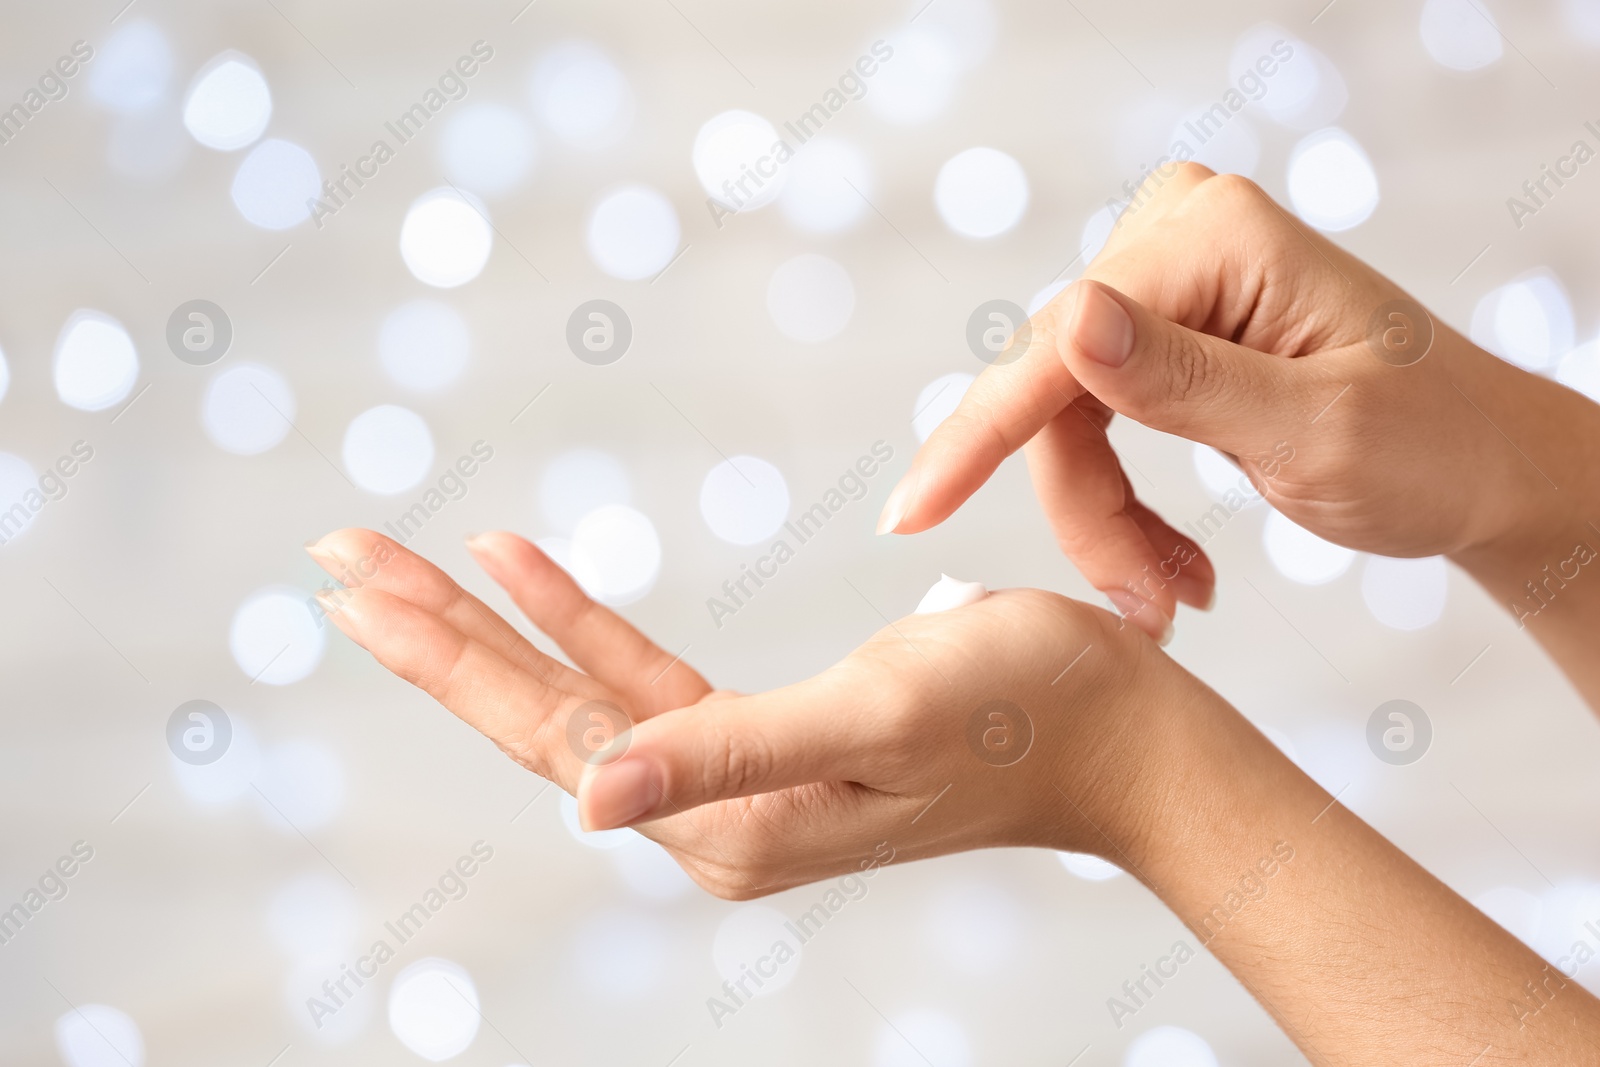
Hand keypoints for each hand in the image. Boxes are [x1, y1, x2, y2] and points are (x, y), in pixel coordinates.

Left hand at [305, 528, 1189, 897]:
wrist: (1119, 732)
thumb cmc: (1023, 710)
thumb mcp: (874, 717)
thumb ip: (727, 756)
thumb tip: (583, 800)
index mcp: (727, 823)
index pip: (552, 729)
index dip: (448, 651)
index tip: (351, 578)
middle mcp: (712, 815)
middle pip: (539, 712)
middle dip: (435, 633)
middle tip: (335, 555)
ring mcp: (733, 778)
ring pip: (577, 691)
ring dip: (491, 624)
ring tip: (402, 560)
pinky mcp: (764, 736)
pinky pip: (643, 676)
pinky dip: (581, 620)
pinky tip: (528, 567)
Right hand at [881, 163, 1594, 640]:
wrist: (1482, 466)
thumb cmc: (1432, 449)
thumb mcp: (1317, 431)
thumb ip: (1185, 381)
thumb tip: (1067, 321)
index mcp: (1219, 240)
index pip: (1062, 345)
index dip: (979, 436)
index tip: (910, 515)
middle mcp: (1181, 238)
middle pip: (1056, 390)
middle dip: (1088, 513)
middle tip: (1151, 610)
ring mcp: (1169, 276)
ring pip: (1063, 417)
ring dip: (1105, 521)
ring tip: (1172, 598)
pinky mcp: (1164, 323)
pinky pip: (1090, 419)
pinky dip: (1117, 503)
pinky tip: (1171, 562)